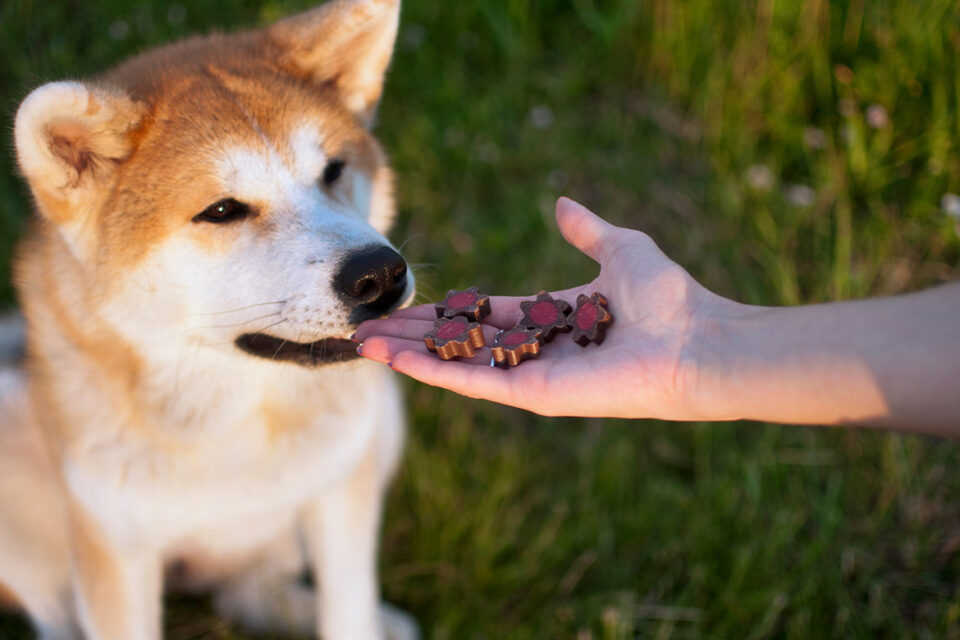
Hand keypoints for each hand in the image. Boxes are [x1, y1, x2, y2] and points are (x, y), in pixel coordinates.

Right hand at [355, 198, 729, 418]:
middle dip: (413, 334)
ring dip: (409, 355)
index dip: (444, 311)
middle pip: (460, 342)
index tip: (406, 305)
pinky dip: (432, 372)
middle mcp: (535, 349)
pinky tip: (396, 359)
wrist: (695, 340)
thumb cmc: (667, 298)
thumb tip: (563, 204)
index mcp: (550, 318)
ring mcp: (531, 375)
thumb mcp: (621, 249)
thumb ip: (587, 231)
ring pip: (456, 364)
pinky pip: (473, 382)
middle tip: (366, 328)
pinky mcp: (533, 394)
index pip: (484, 315)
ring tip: (365, 344)